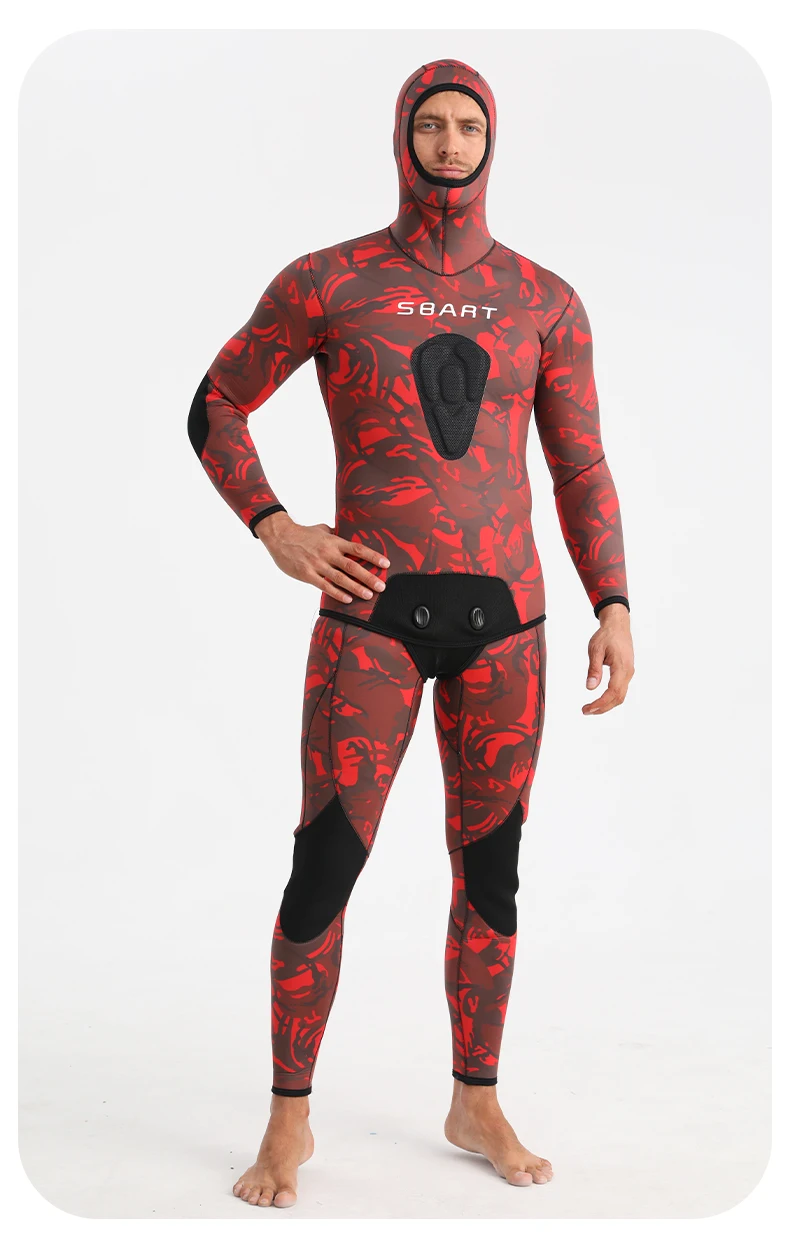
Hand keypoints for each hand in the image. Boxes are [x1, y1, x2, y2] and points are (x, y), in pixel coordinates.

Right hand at [254, 513, 388, 602]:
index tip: (385, 564)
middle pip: (352, 566)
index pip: (358, 549)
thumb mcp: (322, 530)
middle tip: (382, 587)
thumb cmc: (302, 534)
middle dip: (369, 577)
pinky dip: (337, 593)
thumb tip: (347, 535)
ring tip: (368, 595)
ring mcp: (317, 564)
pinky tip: (348, 599)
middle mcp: (328, 553)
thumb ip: (335, 534)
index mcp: (334, 541)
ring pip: (340, 578)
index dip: (373, 556)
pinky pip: (325, 586)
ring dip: (356, 588)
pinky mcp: (307, 574)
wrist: (280, 537)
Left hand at [583, 603, 633, 714]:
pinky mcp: (626, 672)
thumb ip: (594, 669)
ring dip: (606, 705)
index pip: (613, 692)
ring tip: (591, 708)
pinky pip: (620, 690)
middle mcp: (628, 672)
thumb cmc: (606, 636)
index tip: (587, 709)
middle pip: (618, 698)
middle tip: (585, 711)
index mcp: (621, 667)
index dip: (600, 703)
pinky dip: (610, 698)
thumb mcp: (595, 650)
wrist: (618, 626)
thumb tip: (590, 687)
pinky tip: (600, 700)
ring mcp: (628, 673)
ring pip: (620, 696)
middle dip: (602, 708)